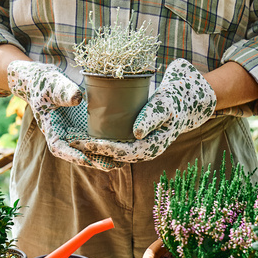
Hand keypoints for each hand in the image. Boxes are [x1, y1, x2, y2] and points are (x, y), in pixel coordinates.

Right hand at [7, 60, 122, 169]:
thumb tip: (77, 98)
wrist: (49, 81)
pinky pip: (95, 139)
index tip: (86, 159)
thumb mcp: (53, 85)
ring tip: (120, 162)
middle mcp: (63, 135)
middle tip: (111, 165)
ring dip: (103, 156)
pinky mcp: (84, 127)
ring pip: (88, 149)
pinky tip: (121, 148)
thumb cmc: (46, 83)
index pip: (59, 147)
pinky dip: (106, 145)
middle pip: (77, 153)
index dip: (72, 155)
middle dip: (94, 160)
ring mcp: (75, 132)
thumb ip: (63, 92)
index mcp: (51, 129)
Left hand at [69, 59, 216, 162]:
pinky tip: (86, 136)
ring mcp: (139, 148)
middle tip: (73, 141)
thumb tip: (136, 133)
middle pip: (114, 156)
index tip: (87, 142)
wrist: (183, 103)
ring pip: (113, 154)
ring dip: (94, 149)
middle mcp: (144, 152)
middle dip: (93, 150)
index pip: (123, 152)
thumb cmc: (172, 101)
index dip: (104, 149)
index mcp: (151, 147)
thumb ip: (151, 118)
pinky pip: (115, 146)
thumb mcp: (164, 106)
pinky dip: (100, 143)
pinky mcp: (135, 142)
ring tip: (75, 140)